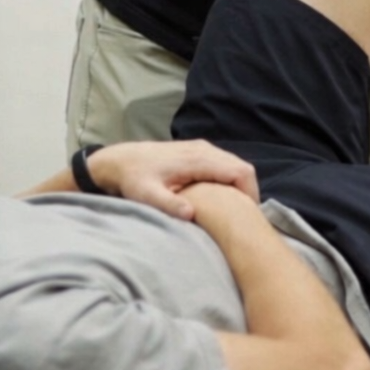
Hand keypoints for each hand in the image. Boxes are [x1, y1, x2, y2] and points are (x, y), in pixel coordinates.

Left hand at [88, 139, 259, 220]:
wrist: (119, 161)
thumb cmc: (133, 179)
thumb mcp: (146, 195)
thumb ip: (168, 204)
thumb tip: (191, 214)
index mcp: (198, 159)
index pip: (240, 172)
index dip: (250, 194)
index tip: (248, 217)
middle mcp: (205, 150)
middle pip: (243, 168)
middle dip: (249, 193)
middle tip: (245, 219)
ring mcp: (202, 149)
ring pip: (235, 166)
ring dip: (240, 187)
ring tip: (235, 213)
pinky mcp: (198, 152)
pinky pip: (225, 165)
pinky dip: (231, 182)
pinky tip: (222, 200)